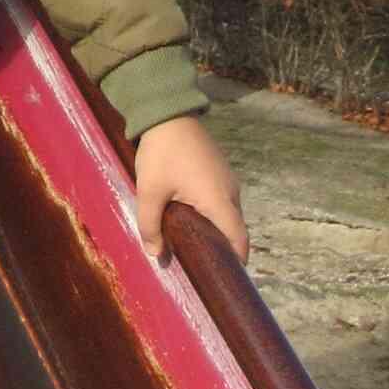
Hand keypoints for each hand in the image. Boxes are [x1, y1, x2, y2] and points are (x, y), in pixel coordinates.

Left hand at [134, 115, 248, 263]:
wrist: (168, 112)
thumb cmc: (161, 153)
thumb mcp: (149, 191)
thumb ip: (150, 225)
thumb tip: (155, 255)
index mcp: (218, 200)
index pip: (239, 240)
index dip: (236, 262)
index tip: (224, 277)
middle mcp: (230, 191)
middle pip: (234, 229)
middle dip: (222, 248)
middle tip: (202, 264)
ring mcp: (227, 178)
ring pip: (227, 213)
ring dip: (215, 228)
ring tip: (193, 242)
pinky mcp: (219, 169)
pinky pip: (222, 199)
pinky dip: (212, 212)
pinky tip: (191, 215)